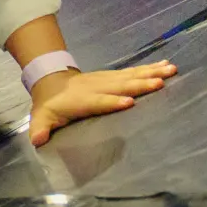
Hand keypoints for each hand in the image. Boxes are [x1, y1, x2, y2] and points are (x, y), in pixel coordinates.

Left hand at [28, 61, 176, 146]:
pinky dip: (149, 68)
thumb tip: (37, 140)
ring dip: (151, 73)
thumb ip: (41, 128)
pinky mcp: (112, 75)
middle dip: (140, 84)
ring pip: (130, 76)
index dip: (112, 101)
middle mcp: (97, 86)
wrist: (49, 79)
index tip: (129, 102)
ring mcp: (105, 78)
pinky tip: (165, 66)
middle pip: (120, 85)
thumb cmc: (49, 104)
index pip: (99, 101)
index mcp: (82, 99)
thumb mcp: (41, 117)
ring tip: (170, 70)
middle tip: (160, 83)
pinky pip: (132, 72)